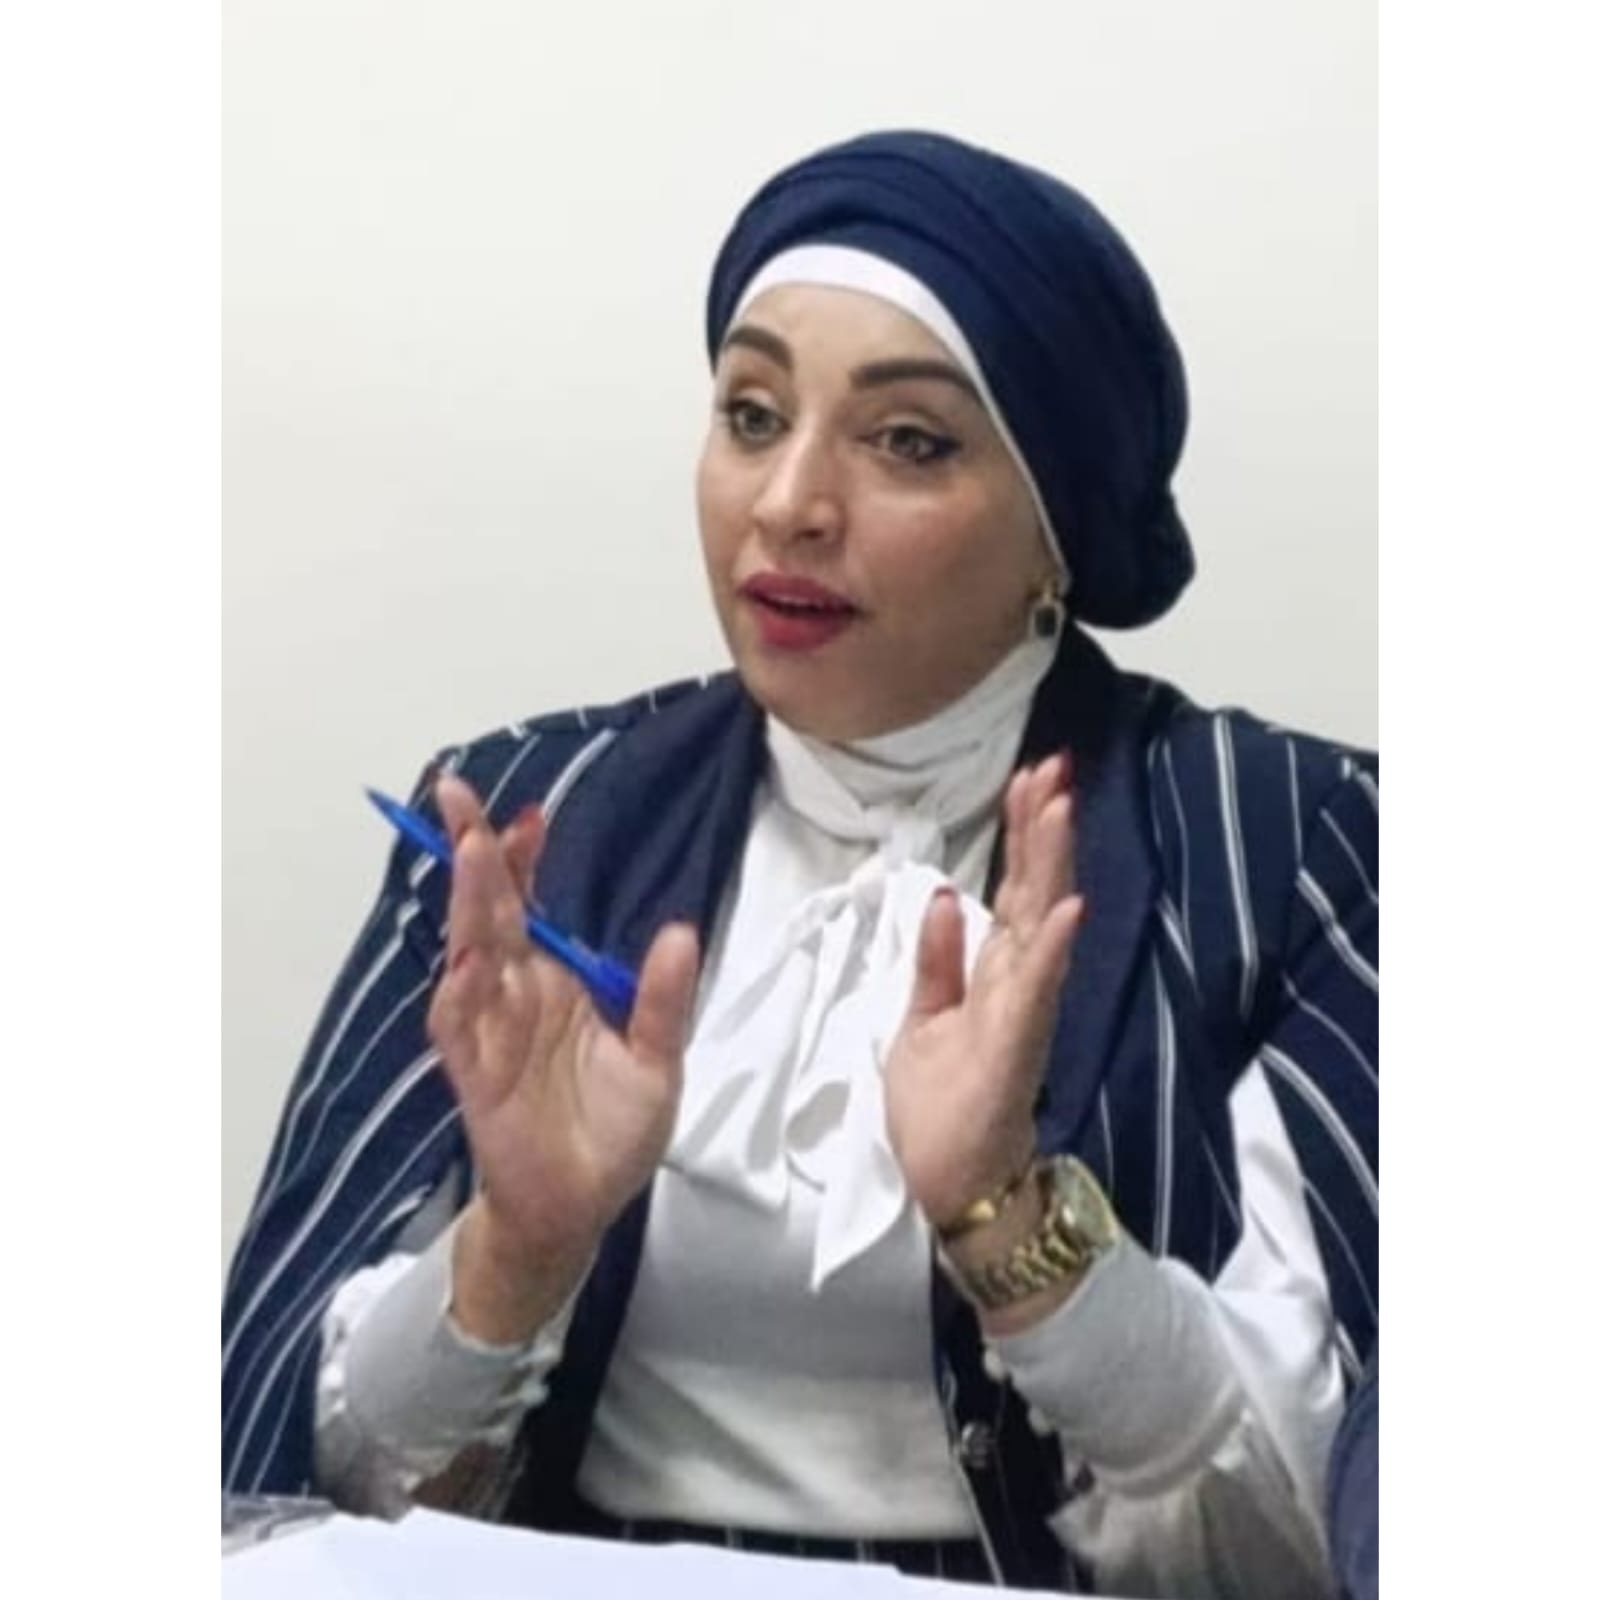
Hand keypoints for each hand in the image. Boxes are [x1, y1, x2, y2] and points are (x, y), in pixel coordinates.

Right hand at [426, 774, 699, 1335]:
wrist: (580, 1208)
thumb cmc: (612, 1132)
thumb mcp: (658, 1061)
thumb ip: (663, 1000)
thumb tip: (679, 930)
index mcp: (555, 982)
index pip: (530, 906)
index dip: (521, 860)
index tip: (528, 814)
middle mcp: (515, 995)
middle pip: (488, 911)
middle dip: (473, 854)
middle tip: (457, 793)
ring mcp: (490, 1031)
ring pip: (469, 953)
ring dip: (468, 904)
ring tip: (472, 851)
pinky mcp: (476, 1074)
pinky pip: (459, 1026)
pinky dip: (460, 992)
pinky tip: (471, 958)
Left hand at [884, 755, 1083, 1230]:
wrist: (950, 1189)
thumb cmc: (939, 1108)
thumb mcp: (923, 1019)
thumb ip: (938, 960)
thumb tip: (942, 893)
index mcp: (995, 974)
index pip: (1011, 888)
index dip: (1021, 833)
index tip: (1029, 776)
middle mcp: (1018, 984)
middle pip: (1032, 892)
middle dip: (1042, 829)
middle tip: (1053, 765)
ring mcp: (1022, 1014)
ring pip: (1039, 926)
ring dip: (1050, 867)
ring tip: (1060, 808)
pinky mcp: (1015, 1050)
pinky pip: (1035, 992)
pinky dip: (1050, 949)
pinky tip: (1066, 907)